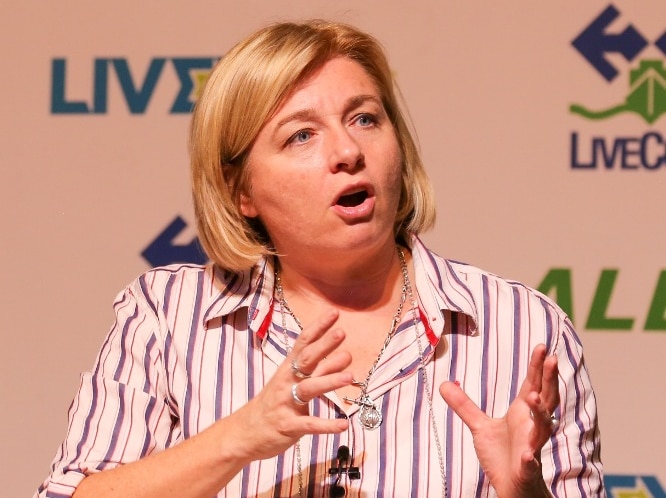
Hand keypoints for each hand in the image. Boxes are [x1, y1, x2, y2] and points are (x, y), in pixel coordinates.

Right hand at [227, 309, 352, 462]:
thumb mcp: (291, 383)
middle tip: (341, 333)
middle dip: (323, 346)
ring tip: (350, 376)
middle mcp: (286, 382)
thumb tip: (344, 356)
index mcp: (288, 369)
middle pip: (306, 360)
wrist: (244, 433)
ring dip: (329, 381)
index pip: (303, 343)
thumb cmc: (273, 404)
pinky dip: (326, 425)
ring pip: (309, 389)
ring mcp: (286, 403)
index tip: (334, 313)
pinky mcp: (288, 426)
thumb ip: (318, 371)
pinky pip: (309, 424)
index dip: (318, 327)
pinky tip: (343, 425)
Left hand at [439, 344, 558, 497]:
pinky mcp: (526, 468)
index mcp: (523, 413)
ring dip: (539, 412)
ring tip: (531, 396)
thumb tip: (444, 384)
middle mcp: (532, 426)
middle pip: (545, 398)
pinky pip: (530, 462)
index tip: (542, 346)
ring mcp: (532, 446)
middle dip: (549, 379)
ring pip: (542, 427)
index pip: (533, 384)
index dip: (538, 366)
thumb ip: (464, 405)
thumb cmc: (502, 456)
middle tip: (552, 358)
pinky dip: (529, 457)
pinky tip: (527, 454)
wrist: (511, 487)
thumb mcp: (479, 427)